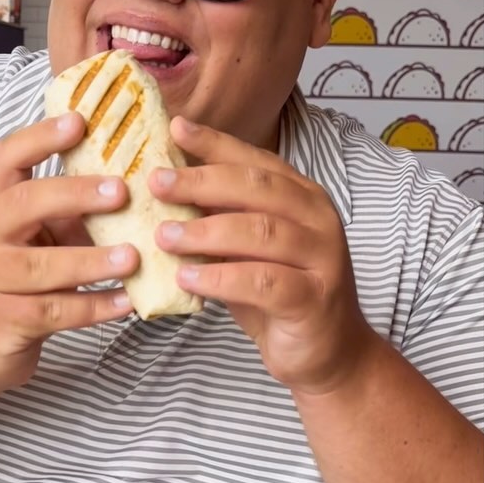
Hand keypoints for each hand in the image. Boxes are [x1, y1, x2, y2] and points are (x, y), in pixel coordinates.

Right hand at [0, 112, 138, 396]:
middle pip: (21, 204)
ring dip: (90, 261)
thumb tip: (134, 188)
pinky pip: (52, 312)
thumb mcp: (36, 242)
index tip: (79, 121)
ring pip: (38, 267)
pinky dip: (92, 307)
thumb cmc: (15, 286)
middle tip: (121, 191)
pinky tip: (126, 302)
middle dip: (73, 194)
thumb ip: (68, 218)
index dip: (39, 138)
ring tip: (133, 257)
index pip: (5, 160)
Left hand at [150, 117, 374, 395]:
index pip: (256, 161)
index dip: (215, 143)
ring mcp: (321, 259)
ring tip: (163, 236)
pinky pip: (263, 282)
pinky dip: (221, 278)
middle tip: (156, 183)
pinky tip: (187, 277)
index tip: (174, 127)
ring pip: (262, 232)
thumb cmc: (281, 298)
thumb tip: (165, 187)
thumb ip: (220, 220)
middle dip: (202, 182)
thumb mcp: (246, 252)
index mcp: (302, 198)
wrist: (328, 355)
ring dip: (207, 231)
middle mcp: (318, 220)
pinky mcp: (314, 300)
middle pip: (257, 189)